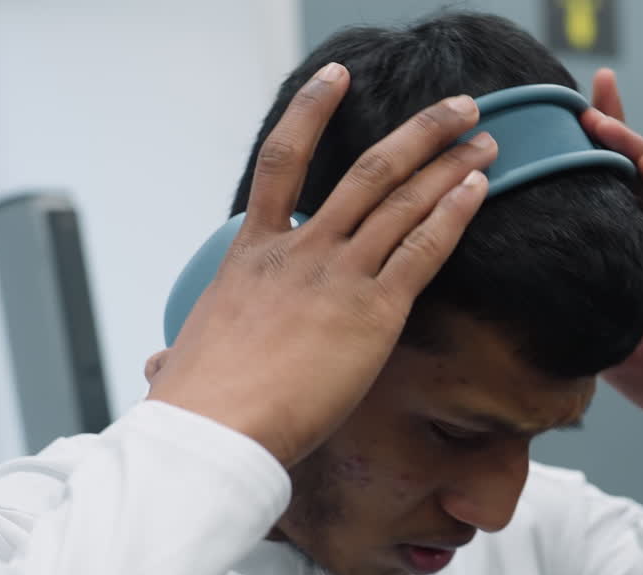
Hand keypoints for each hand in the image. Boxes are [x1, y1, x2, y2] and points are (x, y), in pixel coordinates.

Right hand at [147, 63, 495, 465]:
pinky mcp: (374, 312)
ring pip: (402, 199)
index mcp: (251, 254)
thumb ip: (177, 355)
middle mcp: (301, 251)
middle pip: (368, 170)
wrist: (215, 429)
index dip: (311, 112)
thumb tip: (158, 368)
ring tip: (484, 137)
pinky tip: (477, 187)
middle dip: (419, 132)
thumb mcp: (180, 363)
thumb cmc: (195, 406)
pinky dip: (453, 213)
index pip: (282, 162)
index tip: (335, 77)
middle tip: (457, 107)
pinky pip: (422, 249)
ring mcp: (338, 275)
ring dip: (449, 163)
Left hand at [583, 69, 642, 440]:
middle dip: (611, 129)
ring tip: (600, 119)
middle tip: (583, 90)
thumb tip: (519, 314)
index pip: (610, 193)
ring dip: (630, 149)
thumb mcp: (609, 346)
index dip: (588, 157)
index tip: (556, 120)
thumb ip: (577, 320)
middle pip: (635, 172)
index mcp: (637, 252)